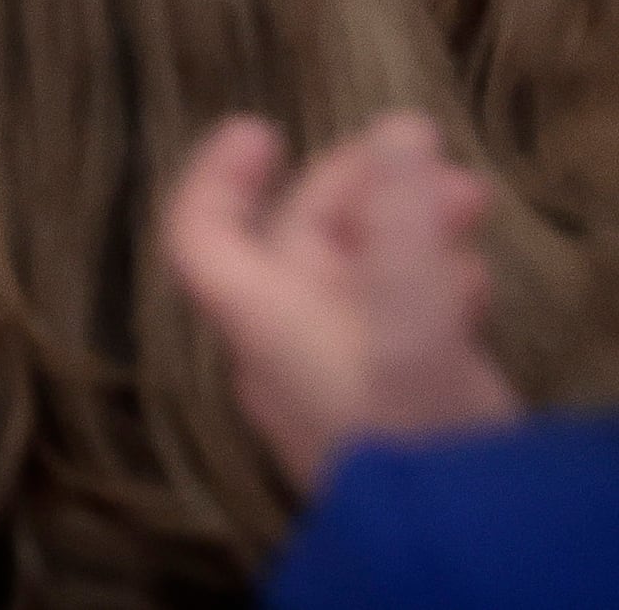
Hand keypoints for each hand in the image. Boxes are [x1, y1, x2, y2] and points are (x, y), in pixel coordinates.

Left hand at [160, 110, 517, 489]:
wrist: (455, 547)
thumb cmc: (409, 424)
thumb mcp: (408, 310)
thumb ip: (403, 216)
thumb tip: (400, 130)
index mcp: (257, 318)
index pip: (200, 234)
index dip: (217, 175)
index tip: (259, 127)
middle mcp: (283, 347)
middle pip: (298, 244)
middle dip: (363, 191)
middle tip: (429, 154)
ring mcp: (337, 382)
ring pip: (358, 281)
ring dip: (408, 231)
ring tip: (472, 204)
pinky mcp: (391, 412)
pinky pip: (396, 328)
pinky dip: (429, 286)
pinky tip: (475, 281)